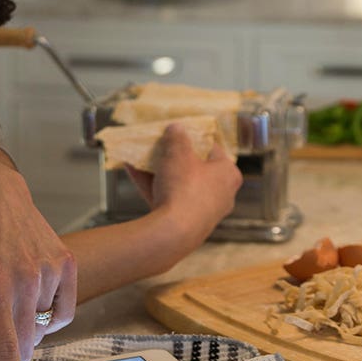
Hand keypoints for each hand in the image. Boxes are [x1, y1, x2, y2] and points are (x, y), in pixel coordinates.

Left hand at [0, 149, 75, 360]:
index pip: (3, 350)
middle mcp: (26, 279)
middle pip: (22, 345)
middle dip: (4, 341)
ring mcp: (50, 269)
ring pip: (41, 329)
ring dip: (23, 323)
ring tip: (6, 289)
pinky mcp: (67, 262)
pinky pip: (62, 312)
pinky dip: (47, 315)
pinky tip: (30, 294)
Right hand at [125, 123, 242, 237]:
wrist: (172, 232)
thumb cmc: (184, 186)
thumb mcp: (177, 153)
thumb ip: (177, 137)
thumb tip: (176, 128)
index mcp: (228, 174)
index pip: (213, 150)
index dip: (194, 139)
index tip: (179, 134)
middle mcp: (222, 195)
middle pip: (195, 170)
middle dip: (173, 158)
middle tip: (159, 147)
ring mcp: (203, 213)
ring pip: (179, 186)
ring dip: (158, 172)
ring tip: (139, 158)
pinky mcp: (185, 226)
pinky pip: (168, 201)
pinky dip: (153, 188)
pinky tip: (132, 173)